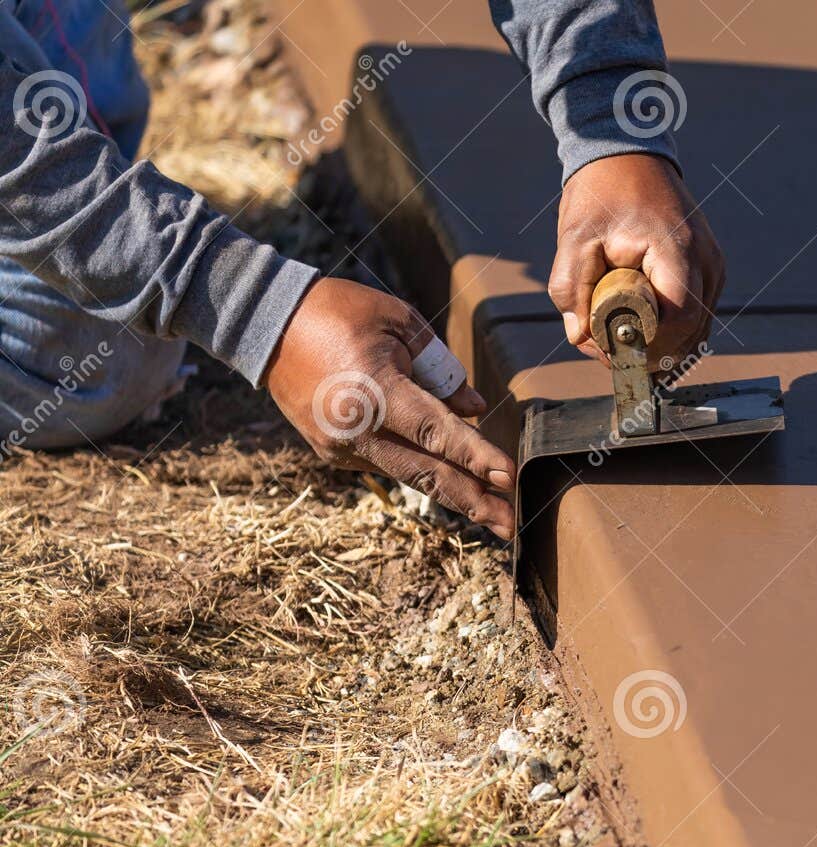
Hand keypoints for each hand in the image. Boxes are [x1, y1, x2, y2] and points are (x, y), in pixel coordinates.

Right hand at [264, 278, 516, 539]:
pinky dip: (417, 466)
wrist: (265, 323)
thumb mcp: (399, 322)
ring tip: (492, 514)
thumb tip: (475, 407)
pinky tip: (447, 474)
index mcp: (375, 391)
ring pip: (409, 475)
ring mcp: (340, 447)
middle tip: (512, 526)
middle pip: (427, 474)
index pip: (438, 433)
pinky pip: (387, 462)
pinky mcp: (331, 453)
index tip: (510, 477)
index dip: (476, 457)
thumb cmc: (339, 312)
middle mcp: (355, 429)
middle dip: (474, 502)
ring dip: (453, 494)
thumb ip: (441, 369)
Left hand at [549, 153, 724, 366]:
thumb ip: (571, 289)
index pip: (680, 319)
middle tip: (612, 354)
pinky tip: (639, 328)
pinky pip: (696, 314)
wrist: (627, 155)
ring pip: (697, 328)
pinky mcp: (709, 270)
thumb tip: (581, 337)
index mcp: (677, 249)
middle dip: (653, 351)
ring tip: (620, 338)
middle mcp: (705, 260)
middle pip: (692, 332)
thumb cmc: (601, 194)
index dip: (650, 345)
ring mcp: (713, 265)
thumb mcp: (575, 238)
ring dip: (663, 344)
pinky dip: (671, 330)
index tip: (615, 351)